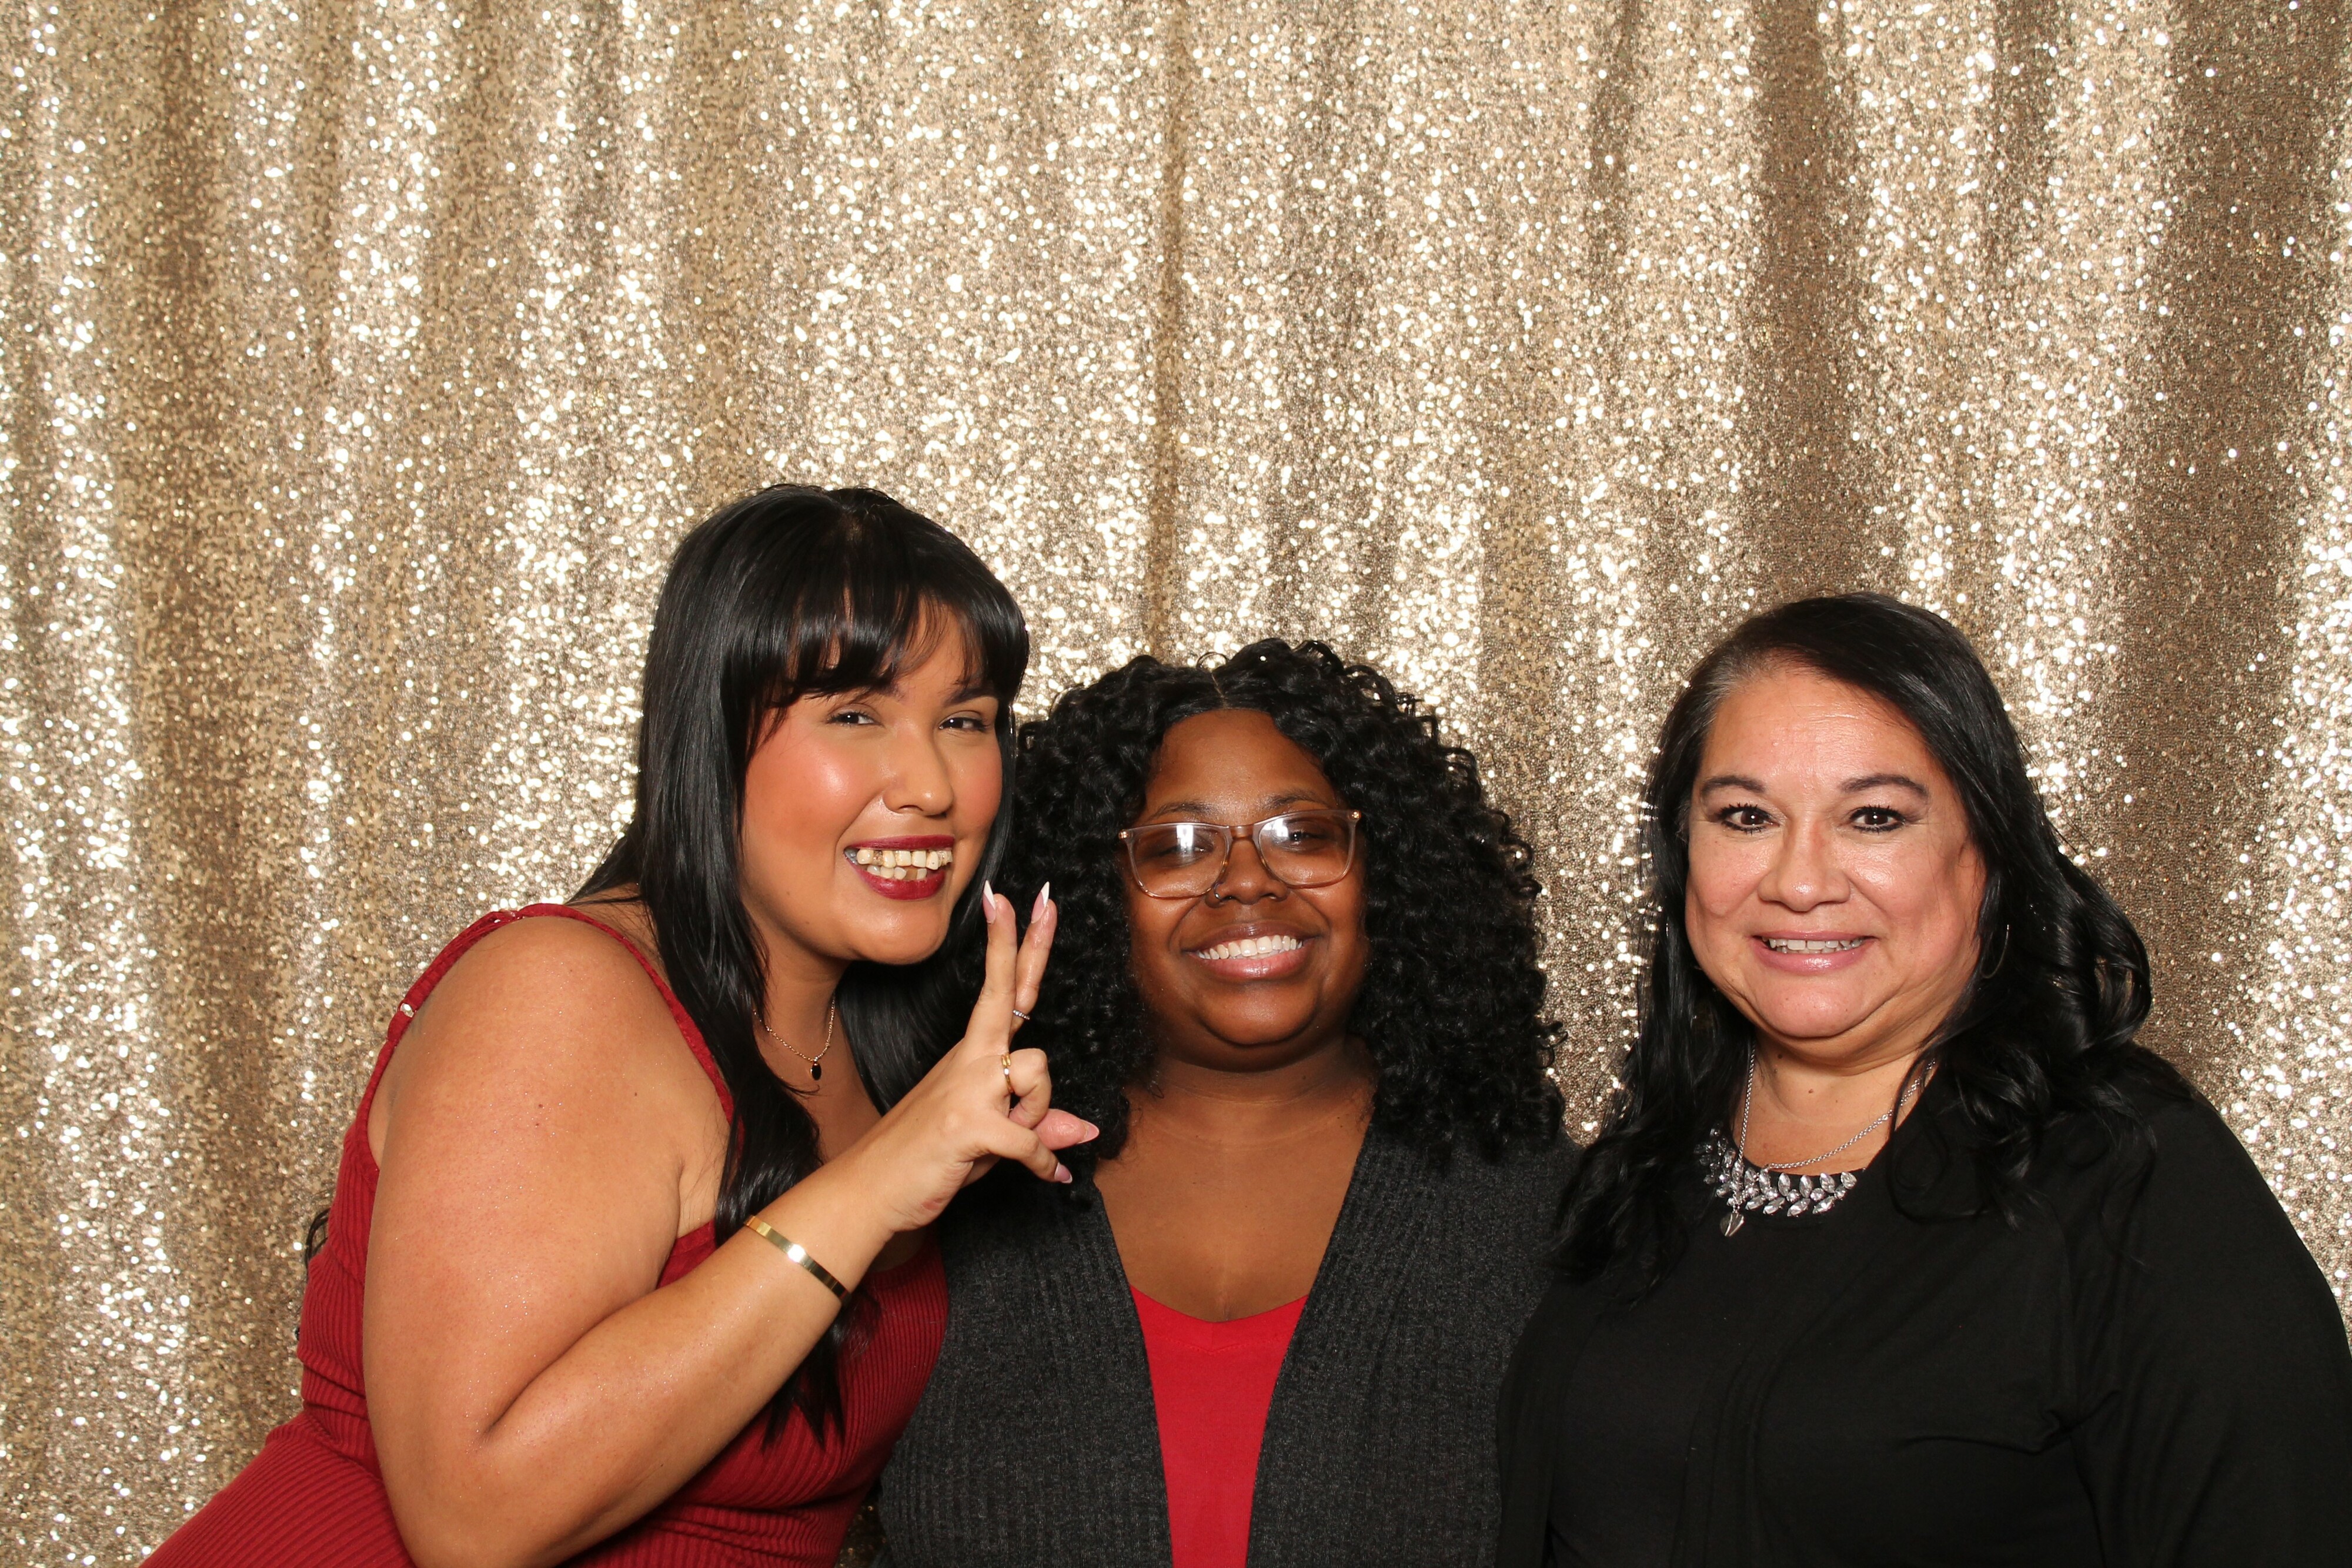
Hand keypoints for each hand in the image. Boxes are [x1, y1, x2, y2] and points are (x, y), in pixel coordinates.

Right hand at [835, 882, 1094, 1235]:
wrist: (870, 1192)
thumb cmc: (928, 1163)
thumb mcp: (992, 1141)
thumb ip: (1036, 1127)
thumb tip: (1085, 1131)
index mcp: (972, 1056)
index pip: (998, 990)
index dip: (1007, 944)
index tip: (1007, 897)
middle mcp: (969, 1061)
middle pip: (1006, 992)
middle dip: (1027, 944)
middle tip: (1047, 897)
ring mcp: (967, 1087)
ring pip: (1039, 1074)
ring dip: (1039, 1117)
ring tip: (1014, 1144)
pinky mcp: (970, 1124)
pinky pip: (1032, 1139)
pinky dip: (1043, 1164)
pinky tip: (1047, 1176)